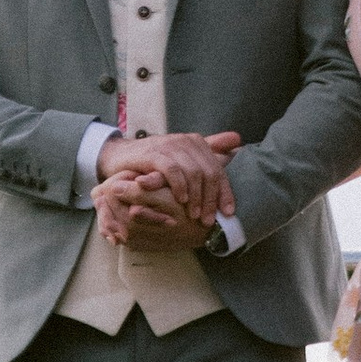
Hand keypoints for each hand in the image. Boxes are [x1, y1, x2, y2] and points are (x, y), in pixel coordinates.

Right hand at [94, 129, 237, 246]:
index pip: (217, 169)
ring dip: (196, 197)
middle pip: (208, 172)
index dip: (225, 192)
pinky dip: (179, 186)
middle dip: (210, 199)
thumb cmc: (155, 162)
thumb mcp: (183, 159)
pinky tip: (180, 200)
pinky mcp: (153, 154)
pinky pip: (173, 170)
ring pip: (193, 173)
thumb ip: (209, 149)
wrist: (122, 157)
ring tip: (195, 215)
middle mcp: (186, 142)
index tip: (228, 213)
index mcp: (196, 143)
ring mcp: (170, 146)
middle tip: (208, 220)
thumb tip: (238, 141)